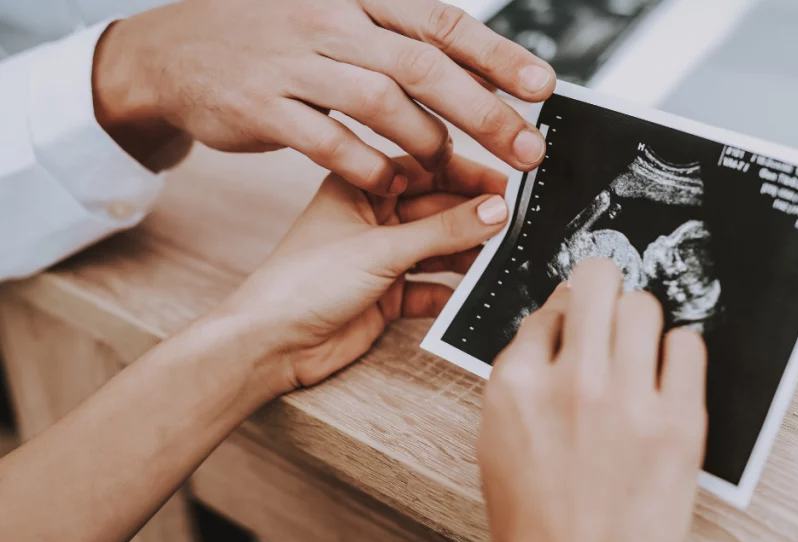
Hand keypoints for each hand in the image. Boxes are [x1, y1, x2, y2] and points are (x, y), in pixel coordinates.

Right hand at [93, 0, 554, 192]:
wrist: (175, 53)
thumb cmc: (274, 42)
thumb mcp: (336, 22)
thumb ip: (397, 43)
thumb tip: (475, 72)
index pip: (442, 22)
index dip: (497, 55)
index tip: (542, 86)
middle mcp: (329, 21)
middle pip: (423, 65)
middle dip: (484, 110)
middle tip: (525, 147)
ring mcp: (293, 63)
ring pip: (380, 102)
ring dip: (427, 142)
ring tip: (450, 168)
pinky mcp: (263, 107)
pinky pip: (329, 142)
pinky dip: (369, 167)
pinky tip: (391, 183)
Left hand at [216, 155, 509, 394]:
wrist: (271, 344)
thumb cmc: (302, 283)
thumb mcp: (381, 248)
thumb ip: (443, 231)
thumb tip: (494, 211)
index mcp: (360, 187)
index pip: (426, 169)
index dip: (468, 173)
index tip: (508, 182)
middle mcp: (373, 219)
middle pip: (437, 209)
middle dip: (474, 215)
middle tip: (516, 222)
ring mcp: (381, 258)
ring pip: (438, 248)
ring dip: (468, 253)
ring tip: (504, 254)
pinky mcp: (387, 296)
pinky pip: (431, 287)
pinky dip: (453, 291)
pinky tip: (476, 291)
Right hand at [478, 259, 707, 541]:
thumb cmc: (537, 525)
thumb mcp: (499, 444)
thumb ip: (522, 381)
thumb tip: (552, 331)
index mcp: (516, 386)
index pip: (548, 308)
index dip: (565, 314)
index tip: (576, 323)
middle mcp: (570, 383)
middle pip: (597, 282)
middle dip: (603, 287)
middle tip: (610, 304)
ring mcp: (627, 401)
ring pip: (644, 305)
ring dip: (641, 320)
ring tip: (640, 348)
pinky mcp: (679, 423)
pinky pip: (689, 346)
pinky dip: (680, 352)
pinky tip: (668, 375)